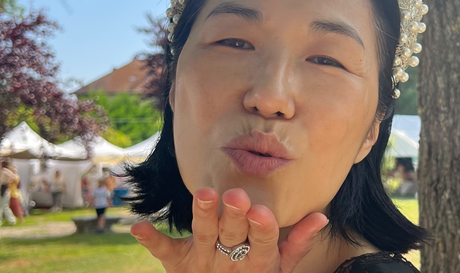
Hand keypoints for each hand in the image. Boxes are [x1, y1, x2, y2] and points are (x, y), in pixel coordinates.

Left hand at [131, 187, 327, 272]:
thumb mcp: (280, 267)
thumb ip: (298, 242)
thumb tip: (321, 216)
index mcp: (258, 261)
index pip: (263, 242)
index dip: (262, 228)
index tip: (261, 211)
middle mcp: (230, 261)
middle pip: (232, 236)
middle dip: (233, 216)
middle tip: (234, 196)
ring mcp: (203, 261)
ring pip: (203, 236)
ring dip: (203, 215)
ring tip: (202, 193)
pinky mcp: (179, 264)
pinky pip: (165, 251)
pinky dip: (152, 239)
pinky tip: (138, 227)